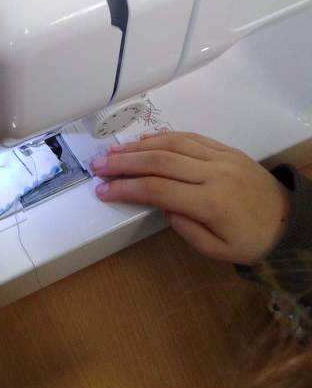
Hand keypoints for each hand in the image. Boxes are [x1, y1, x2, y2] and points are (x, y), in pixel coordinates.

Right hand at [91, 132, 291, 263]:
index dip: (126, 189)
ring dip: (138, 146)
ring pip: (172, 143)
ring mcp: (221, 157)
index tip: (103, 191)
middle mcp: (214, 173)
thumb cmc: (252, 241)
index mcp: (211, 203)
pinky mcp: (226, 149)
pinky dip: (162, 137)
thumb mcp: (218, 250)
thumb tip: (161, 205)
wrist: (290, 221)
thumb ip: (186, 229)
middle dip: (124, 162)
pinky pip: (190, 137)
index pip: (158, 189)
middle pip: (160, 161)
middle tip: (97, 165)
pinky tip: (143, 142)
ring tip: (112, 151)